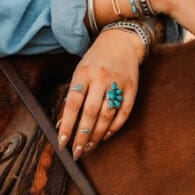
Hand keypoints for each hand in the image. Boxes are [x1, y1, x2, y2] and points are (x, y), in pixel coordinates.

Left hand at [58, 28, 142, 159]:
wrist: (121, 41)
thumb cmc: (96, 59)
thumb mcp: (80, 70)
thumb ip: (73, 95)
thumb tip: (63, 124)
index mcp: (84, 73)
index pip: (73, 103)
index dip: (67, 125)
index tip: (62, 142)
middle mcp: (101, 78)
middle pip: (90, 113)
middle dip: (82, 136)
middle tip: (76, 152)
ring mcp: (118, 83)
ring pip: (107, 115)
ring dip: (98, 135)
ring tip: (89, 147)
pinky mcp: (132, 88)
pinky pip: (123, 113)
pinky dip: (114, 128)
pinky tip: (106, 136)